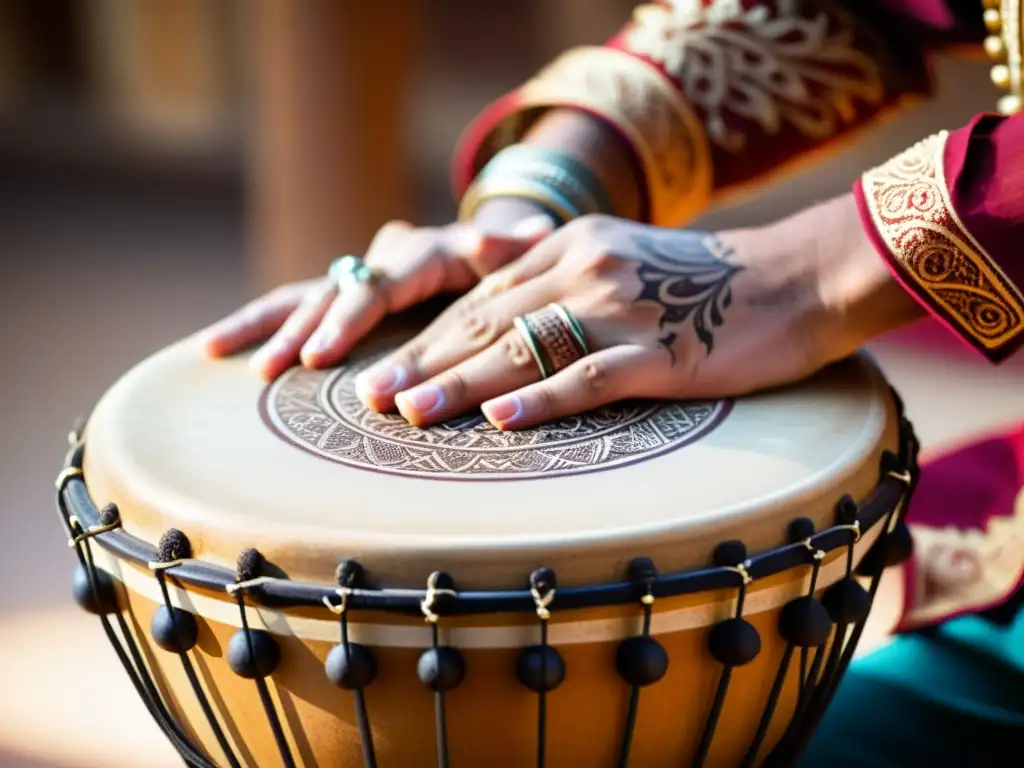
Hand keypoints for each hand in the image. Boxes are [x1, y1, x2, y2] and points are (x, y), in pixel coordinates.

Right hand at [200, 212, 554, 379]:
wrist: (486, 250)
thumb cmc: (502, 266)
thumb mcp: (510, 258)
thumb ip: (510, 249)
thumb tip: (533, 232)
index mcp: (420, 252)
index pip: (376, 286)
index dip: (348, 320)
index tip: (323, 355)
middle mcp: (380, 259)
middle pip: (332, 294)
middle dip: (302, 332)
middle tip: (275, 368)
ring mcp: (354, 276)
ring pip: (301, 298)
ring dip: (267, 328)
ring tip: (224, 352)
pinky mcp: (338, 294)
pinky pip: (290, 306)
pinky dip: (254, 324)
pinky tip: (211, 347)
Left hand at [353, 195, 922, 428]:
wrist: (798, 277)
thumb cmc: (709, 279)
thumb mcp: (623, 252)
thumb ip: (556, 264)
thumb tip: (489, 268)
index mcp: (572, 247)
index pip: (483, 298)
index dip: (428, 335)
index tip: (382, 369)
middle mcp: (586, 270)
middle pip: (486, 322)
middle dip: (421, 361)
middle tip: (368, 397)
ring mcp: (622, 310)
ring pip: (523, 348)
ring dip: (458, 383)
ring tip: (407, 413)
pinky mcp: (661, 352)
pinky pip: (589, 377)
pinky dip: (541, 399)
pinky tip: (498, 420)